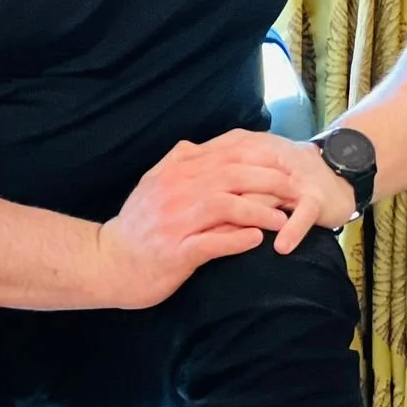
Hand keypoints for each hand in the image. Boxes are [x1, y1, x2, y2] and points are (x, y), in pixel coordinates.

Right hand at [93, 131, 352, 308]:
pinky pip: (213, 242)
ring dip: (262, 211)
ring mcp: (175, 221)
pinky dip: (238, 240)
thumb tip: (193, 144)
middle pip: (234, 177)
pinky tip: (258, 240)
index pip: (228, 156)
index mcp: (175, 172)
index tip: (289, 166)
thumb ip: (174, 163)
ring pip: (228, 207)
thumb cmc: (138, 227)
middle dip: (272, 182)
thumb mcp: (152, 186)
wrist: (108, 263)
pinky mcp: (176, 252)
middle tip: (298, 191)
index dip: (263, 160)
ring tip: (286, 219)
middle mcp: (176, 191)